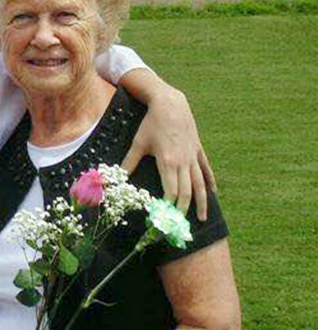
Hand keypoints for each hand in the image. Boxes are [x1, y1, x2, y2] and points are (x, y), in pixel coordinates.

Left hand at [121, 84, 215, 220]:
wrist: (170, 104)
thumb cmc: (151, 124)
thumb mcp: (137, 144)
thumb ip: (128, 163)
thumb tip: (115, 178)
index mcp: (168, 163)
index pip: (171, 192)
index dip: (169, 207)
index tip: (165, 219)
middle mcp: (183, 162)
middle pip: (187, 192)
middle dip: (183, 210)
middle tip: (180, 226)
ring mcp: (193, 156)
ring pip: (200, 184)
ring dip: (202, 202)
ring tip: (202, 218)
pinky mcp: (198, 150)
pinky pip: (206, 169)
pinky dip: (210, 182)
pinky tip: (214, 193)